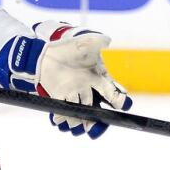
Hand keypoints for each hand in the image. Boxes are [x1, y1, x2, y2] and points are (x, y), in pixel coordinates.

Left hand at [35, 23, 129, 137]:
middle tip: (93, 128)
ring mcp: (74, 94)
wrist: (47, 53)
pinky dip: (61, 118)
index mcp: (99, 78)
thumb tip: (108, 41)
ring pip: (79, 113)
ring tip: (74, 125)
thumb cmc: (70, 48)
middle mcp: (89, 90)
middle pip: (96, 110)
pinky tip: (59, 120)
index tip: (122, 105)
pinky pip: (62, 111)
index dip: (119, 101)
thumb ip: (100, 43)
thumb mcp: (88, 43)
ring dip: (77, 122)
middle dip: (96, 121)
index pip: (112, 93)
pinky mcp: (60, 97)